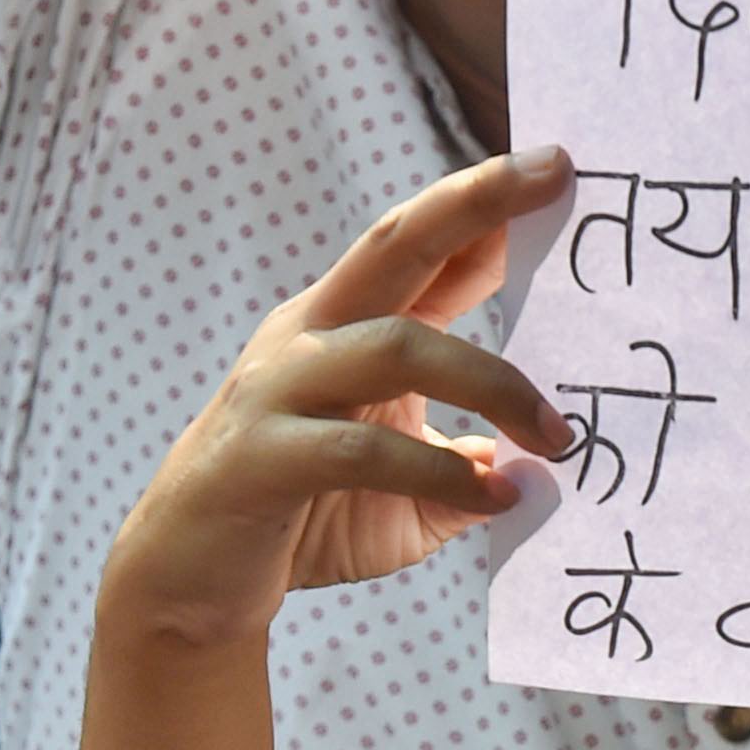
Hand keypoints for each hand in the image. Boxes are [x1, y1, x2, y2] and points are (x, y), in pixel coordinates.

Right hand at [97, 158, 577, 650]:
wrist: (189, 583)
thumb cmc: (303, 520)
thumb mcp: (406, 495)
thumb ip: (466, 473)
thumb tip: (539, 473)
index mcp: (346, 326)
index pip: (423, 248)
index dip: (486, 205)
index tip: (559, 166)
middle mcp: (311, 335)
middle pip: (396, 242)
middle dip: (476, 202)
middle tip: (555, 171)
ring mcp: (279, 387)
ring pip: (395, 345)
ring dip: (489, 382)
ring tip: (556, 436)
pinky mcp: (261, 456)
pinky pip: (360, 449)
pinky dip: (436, 471)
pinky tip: (490, 497)